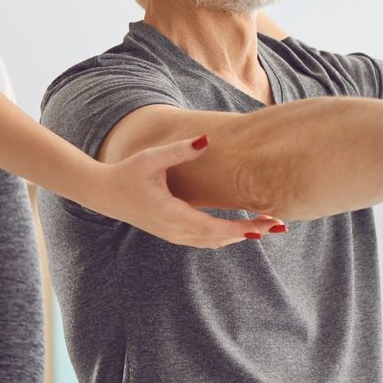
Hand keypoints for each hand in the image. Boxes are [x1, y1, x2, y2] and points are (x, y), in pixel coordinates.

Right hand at [89, 135, 282, 246]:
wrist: (103, 194)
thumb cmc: (126, 173)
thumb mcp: (151, 158)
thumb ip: (179, 150)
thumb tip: (207, 139)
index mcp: (172, 214)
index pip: (214, 228)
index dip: (240, 229)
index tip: (264, 225)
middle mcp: (175, 230)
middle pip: (219, 239)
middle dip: (249, 232)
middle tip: (279, 224)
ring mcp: (173, 235)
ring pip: (213, 242)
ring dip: (239, 236)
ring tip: (267, 226)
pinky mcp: (172, 233)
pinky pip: (204, 240)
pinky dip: (225, 236)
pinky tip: (242, 229)